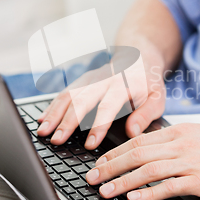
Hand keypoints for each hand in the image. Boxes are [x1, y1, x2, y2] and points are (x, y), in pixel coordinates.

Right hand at [36, 49, 166, 149]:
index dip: (98, 126)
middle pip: (81, 99)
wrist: (139, 56)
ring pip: (68, 94)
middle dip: (67, 121)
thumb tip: (132, 132)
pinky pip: (64, 92)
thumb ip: (146, 114)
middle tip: (56, 140)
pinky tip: (41, 119)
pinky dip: (51, 106)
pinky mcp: (82, 80)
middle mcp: (103, 80)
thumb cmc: (148, 82)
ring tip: (42, 132)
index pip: (108, 106)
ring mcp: (90, 78)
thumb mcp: (157, 97)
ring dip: (53, 113)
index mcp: (123, 85)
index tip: (90, 144)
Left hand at [85, 123, 199, 199]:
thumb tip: (146, 149)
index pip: (138, 141)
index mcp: (178, 132)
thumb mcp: (197, 135)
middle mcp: (181, 144)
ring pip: (148, 170)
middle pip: (137, 154)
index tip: (99, 162)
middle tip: (92, 177)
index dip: (114, 152)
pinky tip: (134, 197)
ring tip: (106, 191)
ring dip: (122, 181)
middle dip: (110, 166)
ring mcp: (191, 161)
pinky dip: (149, 193)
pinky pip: (169, 186)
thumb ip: (172, 141)